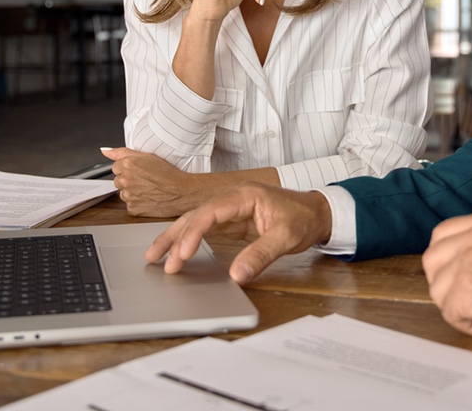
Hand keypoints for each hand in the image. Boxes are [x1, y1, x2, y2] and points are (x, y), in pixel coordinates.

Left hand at [102, 148, 199, 216]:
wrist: (182, 191)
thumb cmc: (168, 173)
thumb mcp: (147, 155)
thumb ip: (122, 152)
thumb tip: (105, 150)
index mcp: (127, 165)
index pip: (116, 167)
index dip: (129, 168)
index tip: (139, 171)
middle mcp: (125, 180)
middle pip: (118, 181)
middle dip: (128, 180)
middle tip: (145, 180)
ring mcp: (128, 196)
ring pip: (123, 194)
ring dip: (132, 192)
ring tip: (149, 189)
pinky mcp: (133, 209)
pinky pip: (130, 206)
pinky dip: (137, 204)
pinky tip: (149, 198)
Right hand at [146, 184, 332, 284]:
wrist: (317, 213)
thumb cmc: (303, 219)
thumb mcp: (286, 238)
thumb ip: (261, 255)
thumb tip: (235, 276)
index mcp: (244, 196)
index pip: (210, 212)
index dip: (193, 232)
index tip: (182, 254)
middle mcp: (232, 199)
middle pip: (195, 215)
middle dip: (174, 236)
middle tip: (157, 259)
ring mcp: (230, 209)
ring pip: (195, 220)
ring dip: (175, 237)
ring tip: (154, 256)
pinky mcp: (231, 220)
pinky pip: (204, 228)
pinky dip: (188, 240)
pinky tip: (176, 252)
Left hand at [422, 209, 471, 355]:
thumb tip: (444, 255)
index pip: (440, 236)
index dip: (446, 262)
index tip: (465, 277)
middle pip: (432, 260)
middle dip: (447, 285)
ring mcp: (471, 259)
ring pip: (437, 288)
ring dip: (458, 306)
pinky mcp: (468, 287)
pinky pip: (448, 312)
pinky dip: (467, 323)